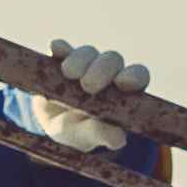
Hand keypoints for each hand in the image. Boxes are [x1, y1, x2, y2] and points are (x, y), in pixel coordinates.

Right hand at [33, 42, 151, 150]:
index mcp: (123, 91)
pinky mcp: (62, 60)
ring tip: (68, 74)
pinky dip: (61, 49)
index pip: (137, 76)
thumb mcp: (86, 136)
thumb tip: (119, 138)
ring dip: (80, 60)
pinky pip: (63, 50)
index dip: (133, 75)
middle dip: (102, 69)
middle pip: (112, 60)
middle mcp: (108, 73)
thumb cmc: (77, 131)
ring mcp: (85, 64)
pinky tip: (56, 48)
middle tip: (88, 86)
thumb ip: (101, 134)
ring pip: (88, 53)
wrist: (50, 125)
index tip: (123, 83)